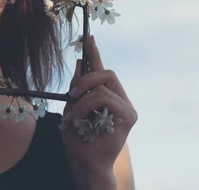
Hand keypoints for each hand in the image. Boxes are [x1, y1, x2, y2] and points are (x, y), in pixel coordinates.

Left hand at [60, 35, 137, 177]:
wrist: (83, 163)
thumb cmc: (78, 139)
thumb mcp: (71, 107)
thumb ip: (77, 87)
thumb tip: (82, 61)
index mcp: (108, 97)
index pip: (103, 70)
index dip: (96, 53)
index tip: (89, 37)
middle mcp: (121, 100)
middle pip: (106, 72)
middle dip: (85, 79)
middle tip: (70, 95)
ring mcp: (127, 108)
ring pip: (102, 86)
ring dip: (80, 99)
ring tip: (71, 116)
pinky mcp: (128, 116)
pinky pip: (104, 98)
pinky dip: (86, 106)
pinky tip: (79, 119)